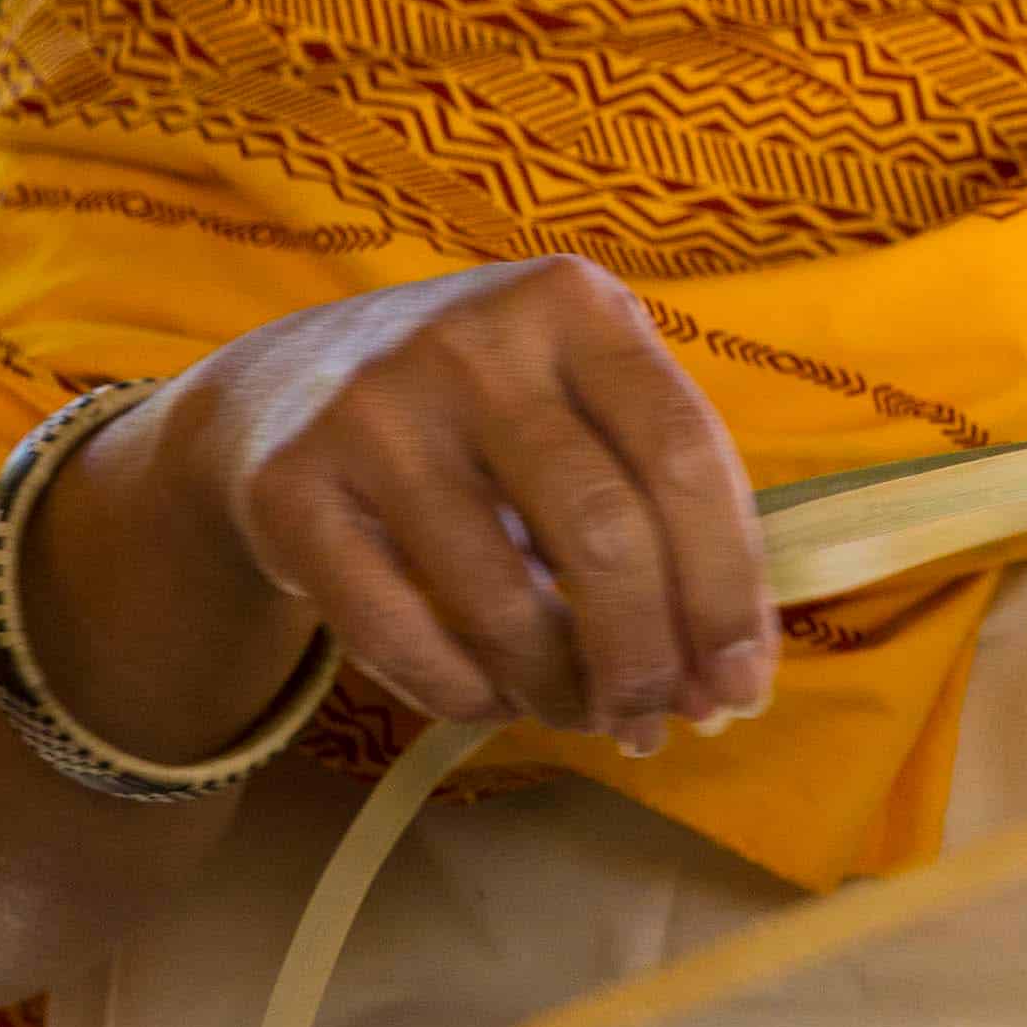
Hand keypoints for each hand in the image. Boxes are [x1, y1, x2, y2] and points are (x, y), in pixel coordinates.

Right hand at [89, 256, 776, 747]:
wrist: (283, 386)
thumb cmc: (487, 411)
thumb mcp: (581, 396)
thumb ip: (665, 504)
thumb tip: (730, 674)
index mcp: (574, 303)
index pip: (684, 455)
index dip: (726, 585)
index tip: (743, 683)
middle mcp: (474, 343)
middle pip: (603, 531)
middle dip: (647, 655)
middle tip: (658, 724)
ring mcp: (373, 411)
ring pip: (500, 597)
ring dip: (559, 688)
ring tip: (583, 715)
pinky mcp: (289, 489)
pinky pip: (397, 632)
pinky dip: (463, 693)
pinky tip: (496, 702)